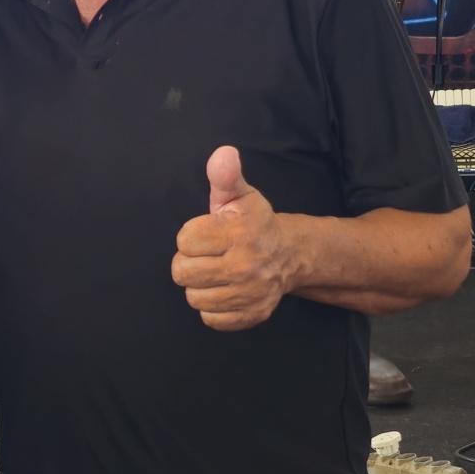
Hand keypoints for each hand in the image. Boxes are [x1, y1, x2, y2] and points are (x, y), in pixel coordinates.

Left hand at [171, 146, 297, 330]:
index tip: (206, 234)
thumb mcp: (239, 195)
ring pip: (194, 297)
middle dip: (189, 262)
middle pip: (183, 272)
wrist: (291, 255)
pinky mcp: (252, 314)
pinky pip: (210, 319)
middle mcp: (246, 266)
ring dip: (199, 286)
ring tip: (215, 272)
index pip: (184, 240)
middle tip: (207, 255)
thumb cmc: (254, 223)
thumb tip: (223, 154)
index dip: (190, 236)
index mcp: (239, 233)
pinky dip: (212, 307)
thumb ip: (225, 176)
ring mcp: (250, 294)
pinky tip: (224, 290)